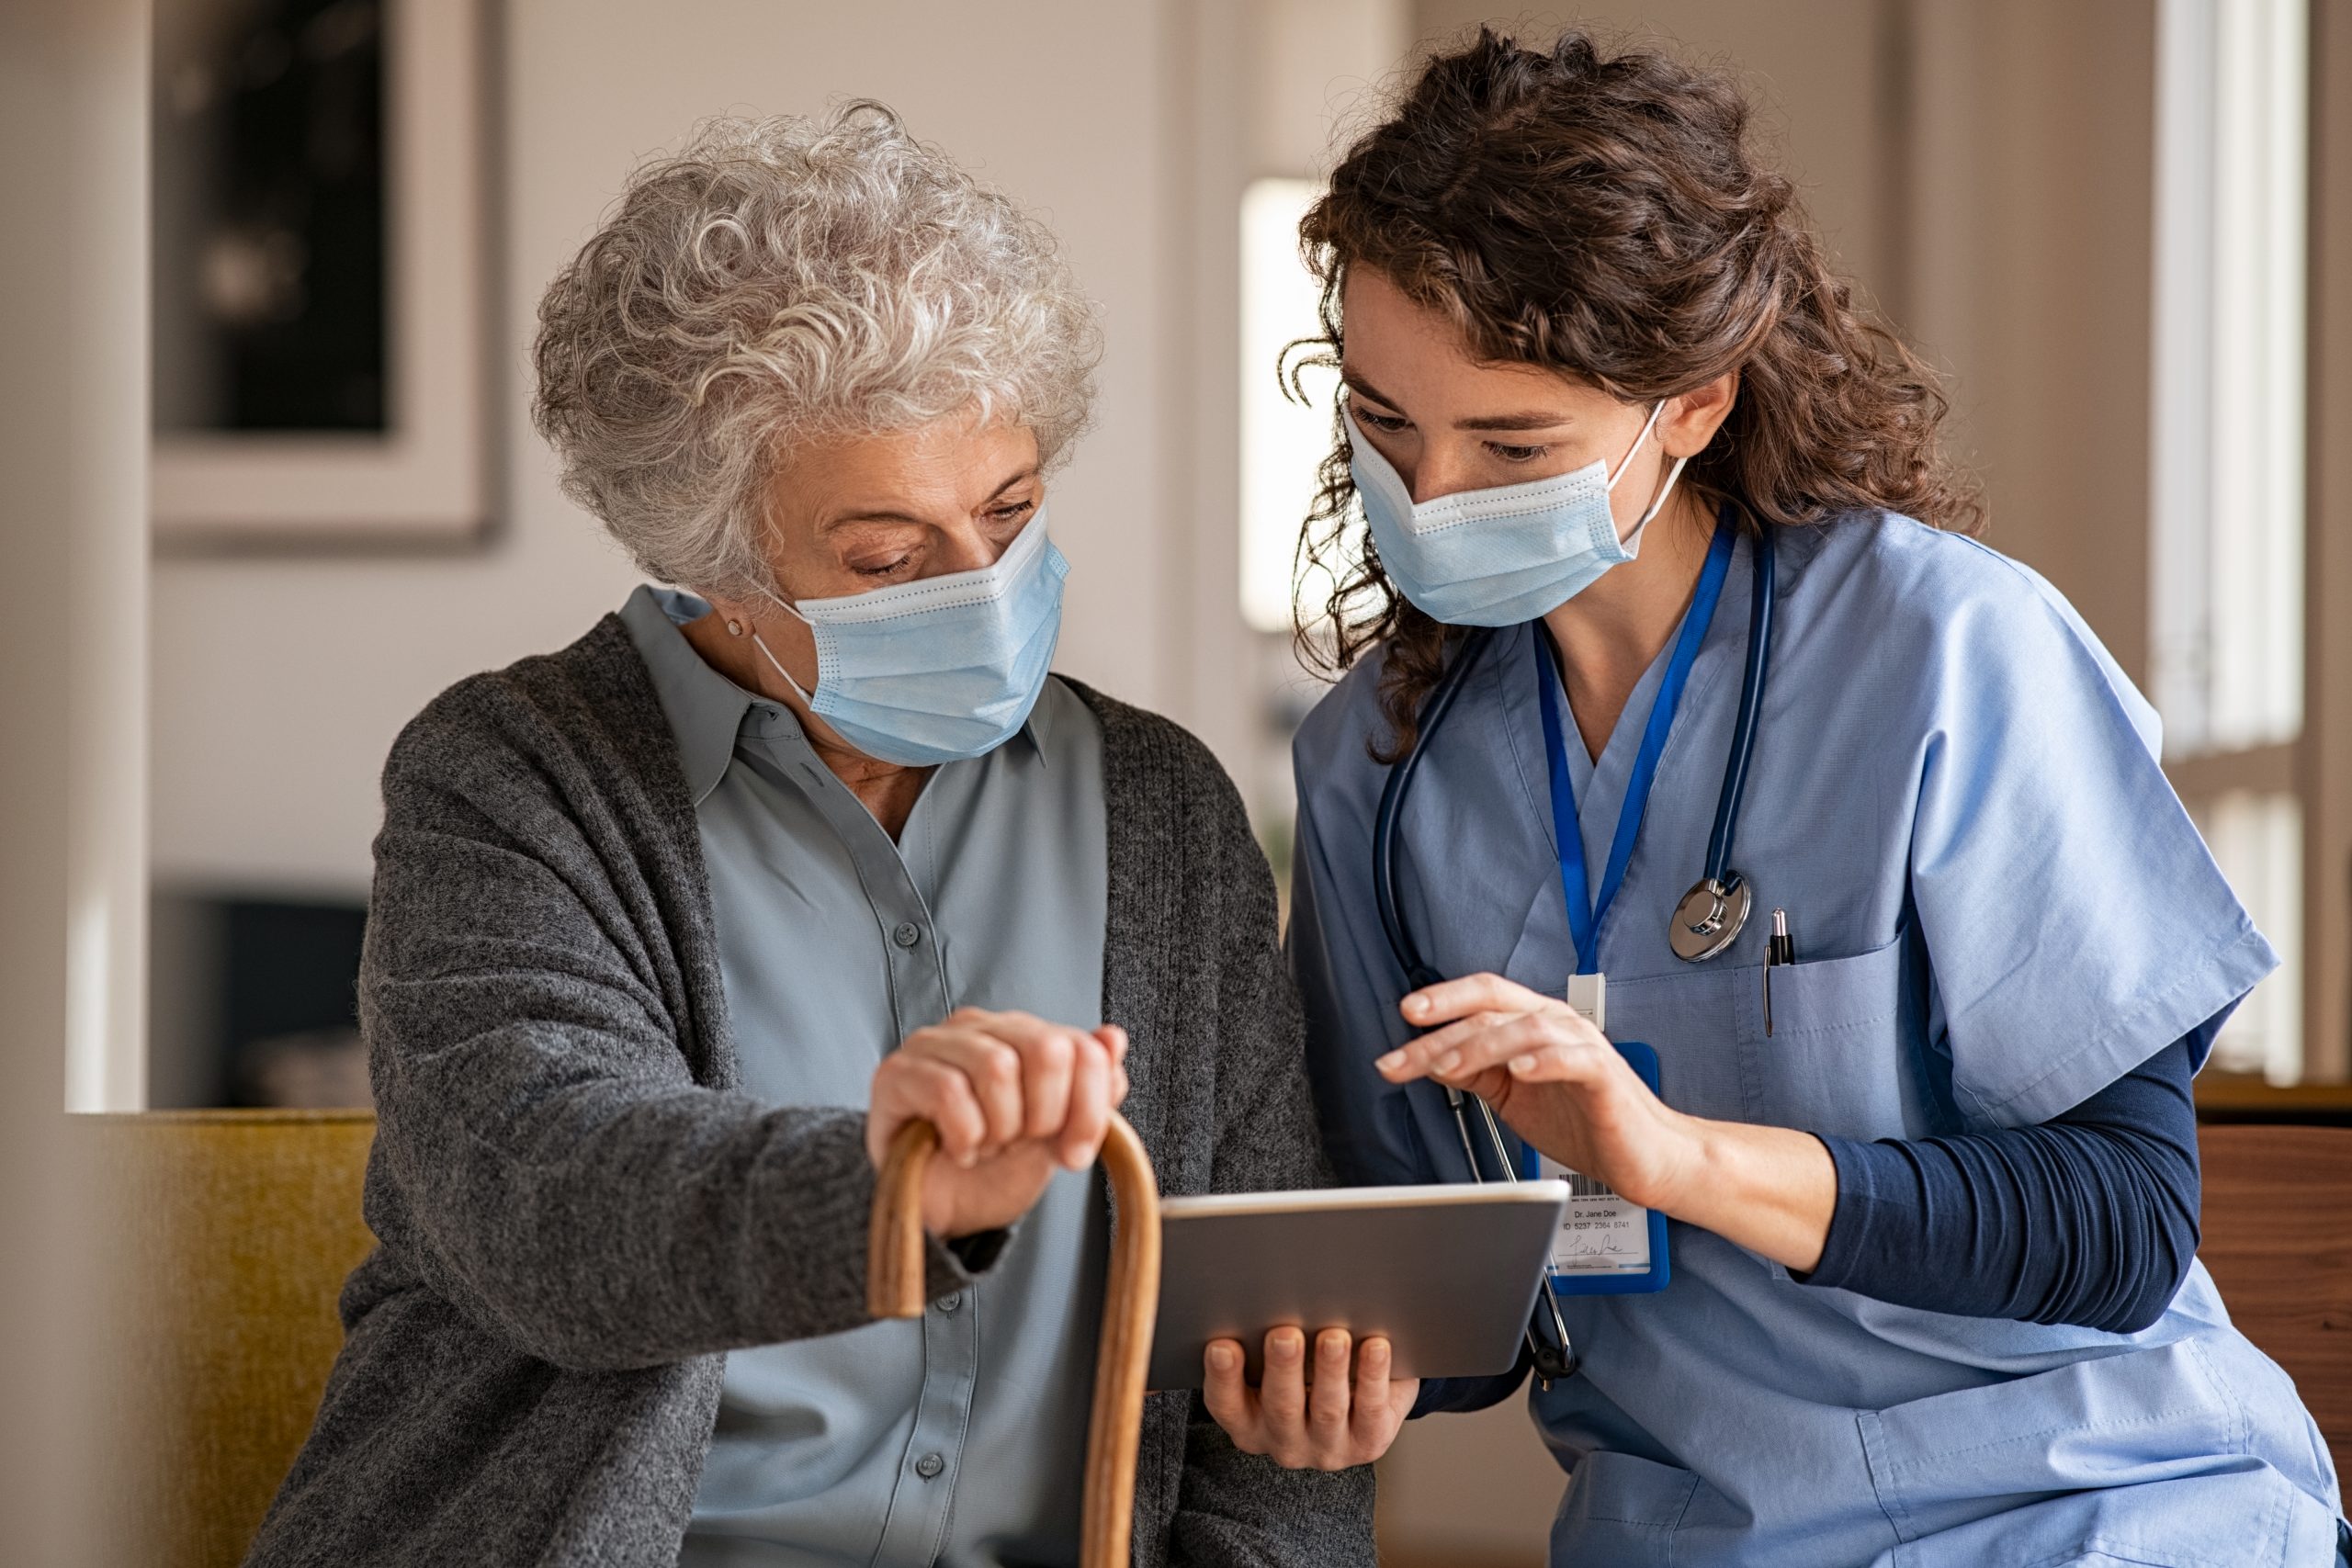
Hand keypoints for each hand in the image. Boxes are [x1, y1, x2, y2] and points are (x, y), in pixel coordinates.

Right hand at [867, 1009, 1129, 1238]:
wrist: (939, 1213)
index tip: (1074, 1153)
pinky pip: (948, 1091)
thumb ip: (1091, 1090)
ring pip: (996, 1067)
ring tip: (988, 1146)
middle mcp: (978, 1028)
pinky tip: (960, 1151)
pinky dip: (965, 1135)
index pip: (1080, 1046)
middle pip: (1045, 1049)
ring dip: (1001, 1127)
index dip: (1089, 1108)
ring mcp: (933, 1045)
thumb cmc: (993, 1169)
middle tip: (1023, 1145)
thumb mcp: (1056, 1137)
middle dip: (1045, 1116)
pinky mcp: (897, 1073)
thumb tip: (1113, 1039)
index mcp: (1022, 1034)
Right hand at [1201, 1328, 1416, 1470]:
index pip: (1227, 1404)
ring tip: (1334, 1337)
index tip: (1222, 1345)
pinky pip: (1372, 1411)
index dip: (1222, 1377)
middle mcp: (1284, 1441)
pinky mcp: (1368, 1442)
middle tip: (1285, 1333)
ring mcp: (1327, 1447)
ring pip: (1327, 1410)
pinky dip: (1372, 1377)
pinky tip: (1376, 1347)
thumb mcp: (1274, 1364)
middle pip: (1280, 1407)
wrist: (1357, 1404)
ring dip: (1330, 1371)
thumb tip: (1266, 1294)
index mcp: (1248, 1421)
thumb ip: (1261, 1339)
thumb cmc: (1305, 1371)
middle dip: (1282, 1368)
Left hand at [1376, 973, 1702, 1211]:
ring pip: (1526, 1027)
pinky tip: (1518, 1069)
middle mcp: (1558, 1026)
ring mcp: (1583, 1046)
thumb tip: (1430, 1059)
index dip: (1442, 1000)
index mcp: (1534, 1025)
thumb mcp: (1514, 1095)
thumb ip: (1477, 1073)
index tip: (1404, 1016)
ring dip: (1481, 1045)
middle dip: (1441, 1033)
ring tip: (1447, 1067)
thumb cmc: (1586, 1122)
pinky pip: (1572, 1059)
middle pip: (1493, 1011)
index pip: (1483, 996)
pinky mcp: (1604, 1075)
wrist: (1644, 1157)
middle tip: (1403, 1057)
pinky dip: (1543, 1060)